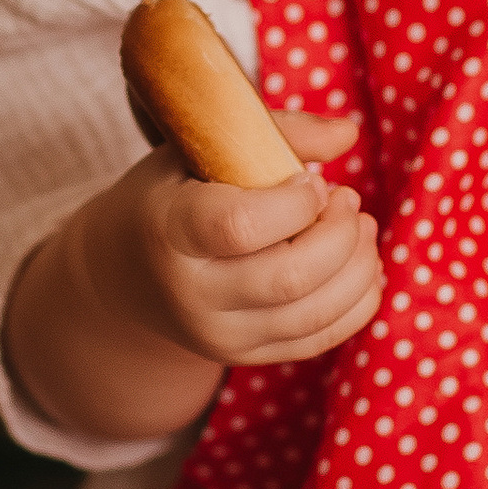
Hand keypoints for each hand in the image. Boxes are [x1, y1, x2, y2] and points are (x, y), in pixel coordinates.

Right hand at [119, 106, 383, 368]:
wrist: (126, 274)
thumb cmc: (172, 195)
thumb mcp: (201, 150)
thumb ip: (276, 131)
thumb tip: (349, 133)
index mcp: (170, 230)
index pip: (240, 226)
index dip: (294, 203)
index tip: (310, 180)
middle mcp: (190, 294)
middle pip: (290, 277)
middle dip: (340, 234)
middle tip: (347, 199)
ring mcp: (218, 336)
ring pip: (314, 315)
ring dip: (359, 266)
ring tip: (361, 227)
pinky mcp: (245, 357)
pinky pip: (320, 340)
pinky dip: (358, 302)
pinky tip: (361, 263)